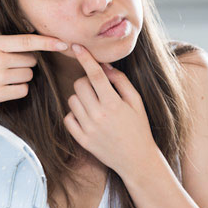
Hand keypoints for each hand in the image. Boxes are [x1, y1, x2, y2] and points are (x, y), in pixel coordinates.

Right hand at [0, 29, 67, 115]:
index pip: (27, 41)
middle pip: (31, 60)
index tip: (63, 43)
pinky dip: (19, 89)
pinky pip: (22, 90)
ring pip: (29, 76)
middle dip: (27, 61)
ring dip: (23, 75)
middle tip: (10, 64)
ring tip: (3, 75)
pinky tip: (5, 87)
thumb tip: (12, 32)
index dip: (47, 42)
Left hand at [63, 44, 155, 176]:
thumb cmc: (139, 128)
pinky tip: (87, 116)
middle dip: (86, 81)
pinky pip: (68, 118)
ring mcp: (88, 129)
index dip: (85, 58)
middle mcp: (98, 115)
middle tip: (96, 88)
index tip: (77, 47)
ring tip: (94, 104)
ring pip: (72, 100)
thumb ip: (120, 81)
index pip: (95, 75)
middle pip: (79, 84)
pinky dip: (74, 114)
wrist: (137, 160)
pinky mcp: (82, 140)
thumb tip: (104, 66)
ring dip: (81, 97)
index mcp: (113, 104)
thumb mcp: (136, 101)